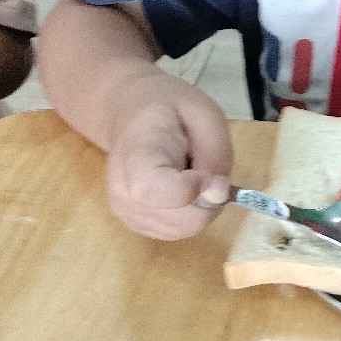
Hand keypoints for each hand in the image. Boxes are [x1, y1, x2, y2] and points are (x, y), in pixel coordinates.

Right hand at [105, 75, 232, 238]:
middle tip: (204, 168)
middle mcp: (123, 193)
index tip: (206, 170)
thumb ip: (215, 153)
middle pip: (181, 221)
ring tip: (190, 174)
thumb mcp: (204, 113)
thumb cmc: (169, 108)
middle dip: (208, 199)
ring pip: (184, 230)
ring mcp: (126, 213)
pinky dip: (190, 214)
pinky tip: (182, 189)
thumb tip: (218, 195)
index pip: (156, 191)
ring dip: (201, 206)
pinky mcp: (135, 225)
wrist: (130, 115)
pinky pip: (177, 232)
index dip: (193, 188)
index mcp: (134, 157)